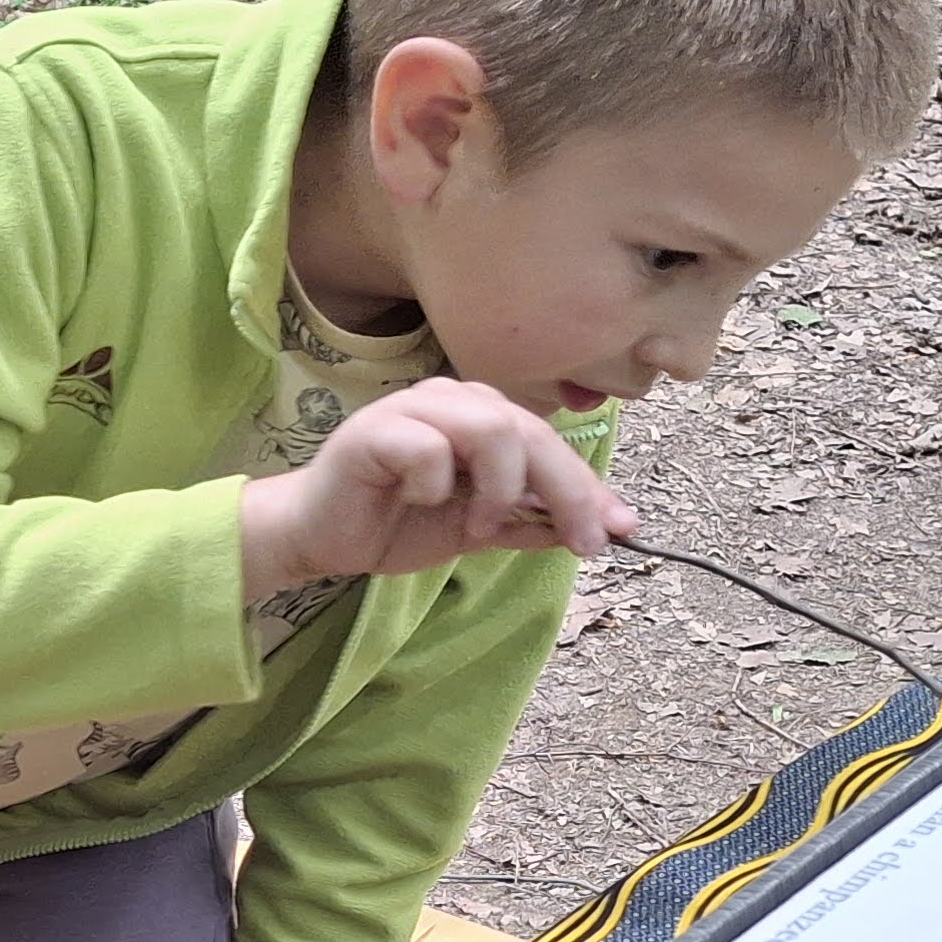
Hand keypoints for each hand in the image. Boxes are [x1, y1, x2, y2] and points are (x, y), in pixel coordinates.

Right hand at [238, 378, 637, 592]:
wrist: (323, 537)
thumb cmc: (398, 522)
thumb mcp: (480, 528)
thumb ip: (532, 521)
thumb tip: (602, 529)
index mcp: (483, 415)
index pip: (549, 442)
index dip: (587, 486)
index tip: (618, 531)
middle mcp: (453, 400)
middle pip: (530, 430)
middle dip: (566, 489)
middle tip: (582, 541)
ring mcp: (412, 409)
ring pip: (489, 425)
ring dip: (501, 485)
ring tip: (483, 523)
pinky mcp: (372, 431)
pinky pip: (427, 448)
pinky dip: (437, 483)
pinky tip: (420, 500)